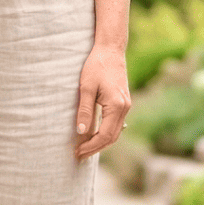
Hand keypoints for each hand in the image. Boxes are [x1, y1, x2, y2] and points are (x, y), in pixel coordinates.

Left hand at [74, 44, 131, 160]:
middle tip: (79, 154)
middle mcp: (125, 108)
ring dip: (101, 142)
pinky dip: (106, 132)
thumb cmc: (96, 65)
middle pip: (112, 137)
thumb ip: (85, 110)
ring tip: (84, 147)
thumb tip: (81, 132)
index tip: (77, 152)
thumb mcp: (86, 87)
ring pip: (115, 132)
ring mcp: (126, 105)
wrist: (110, 49)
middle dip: (95, 148)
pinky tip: (95, 135)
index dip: (91, 146)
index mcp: (116, 106)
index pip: (105, 136)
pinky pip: (116, 123)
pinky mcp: (123, 102)